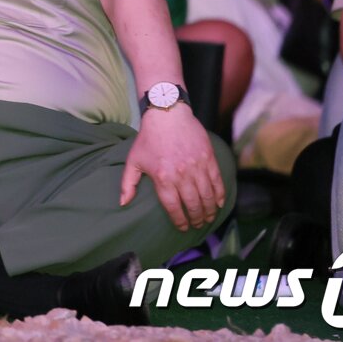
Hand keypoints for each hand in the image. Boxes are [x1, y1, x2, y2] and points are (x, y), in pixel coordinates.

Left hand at [120, 104, 225, 230]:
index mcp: (163, 178)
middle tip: (198, 224)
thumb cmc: (148, 138)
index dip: (180, 221)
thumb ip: (127, 184)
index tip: (183, 227)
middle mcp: (181, 175)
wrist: (167, 114)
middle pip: (193, 205)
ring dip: (209, 210)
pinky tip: (218, 203)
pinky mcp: (208, 159)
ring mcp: (197, 167)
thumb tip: (123, 203)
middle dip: (197, 219)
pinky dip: (219, 195)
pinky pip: (217, 182)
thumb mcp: (133, 160)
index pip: (173, 207)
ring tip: (208, 218)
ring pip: (207, 196)